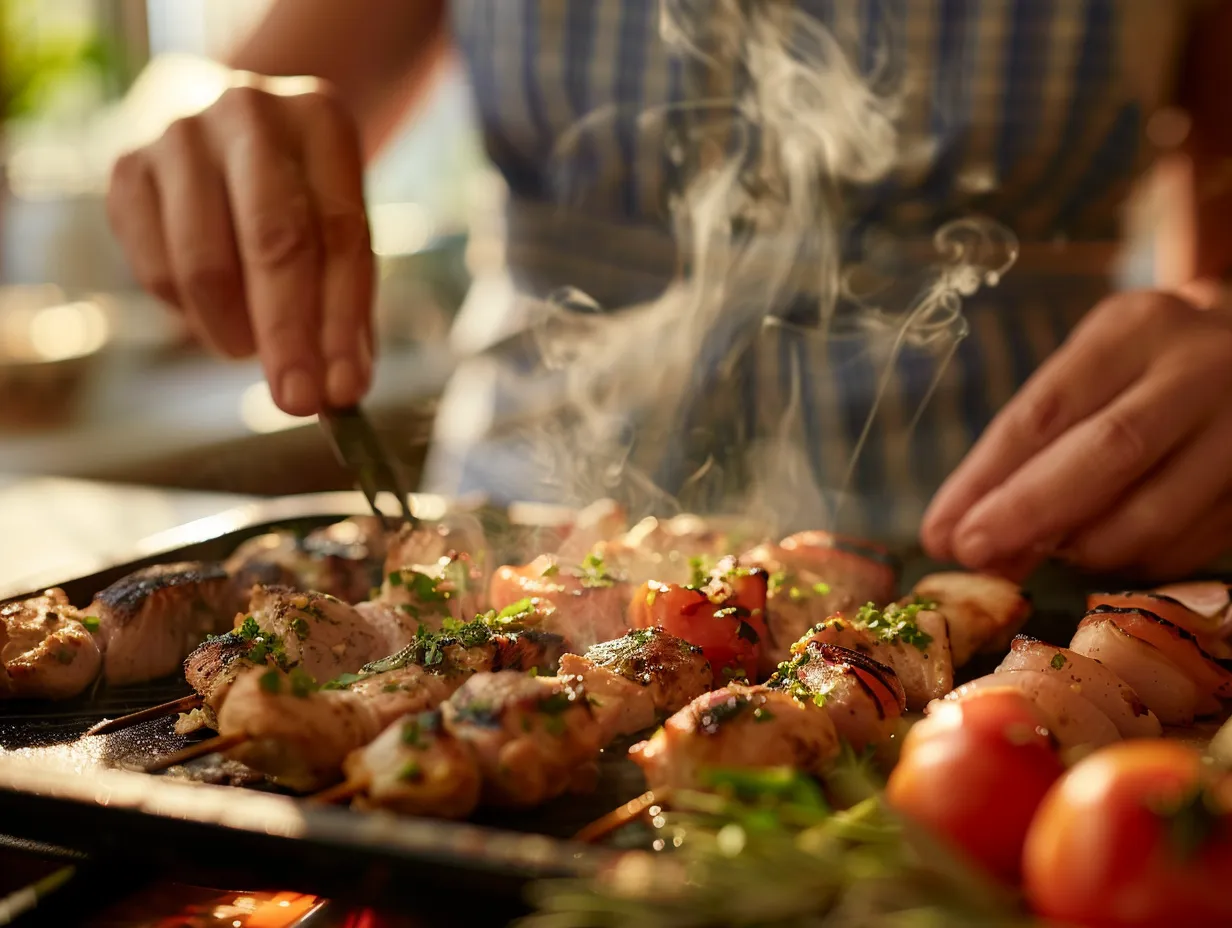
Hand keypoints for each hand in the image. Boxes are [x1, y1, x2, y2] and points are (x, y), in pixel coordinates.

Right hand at [106, 78, 373, 415]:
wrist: (223, 127)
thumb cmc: (299, 195)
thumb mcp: (338, 230)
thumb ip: (347, 307)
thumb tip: (344, 391)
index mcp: (321, 122)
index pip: (340, 233)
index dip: (342, 319)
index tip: (343, 389)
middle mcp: (251, 115)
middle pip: (273, 240)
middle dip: (287, 334)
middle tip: (296, 401)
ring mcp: (181, 136)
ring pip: (206, 262)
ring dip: (232, 330)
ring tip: (248, 352)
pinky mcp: (127, 170)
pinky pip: (155, 269)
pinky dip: (187, 311)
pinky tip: (212, 313)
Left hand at [921, 286, 1231, 579]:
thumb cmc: (1148, 362)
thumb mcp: (1092, 365)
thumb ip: (1035, 440)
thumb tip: (966, 530)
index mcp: (1136, 329)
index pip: (1048, 409)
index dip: (987, 479)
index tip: (940, 530)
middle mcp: (1200, 369)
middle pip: (1108, 452)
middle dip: (1028, 513)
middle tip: (972, 553)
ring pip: (1156, 511)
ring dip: (1081, 548)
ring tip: (1036, 555)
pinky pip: (1191, 544)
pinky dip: (1132, 561)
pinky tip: (1097, 554)